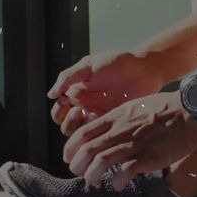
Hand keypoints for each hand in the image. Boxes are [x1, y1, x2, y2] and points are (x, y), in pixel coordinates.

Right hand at [48, 49, 170, 136]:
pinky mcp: (114, 122)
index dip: (58, 110)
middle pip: (68, 126)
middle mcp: (86, 108)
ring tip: (89, 114)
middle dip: (69, 121)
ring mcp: (100, 117)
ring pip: (83, 134)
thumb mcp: (89, 65)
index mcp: (77, 94)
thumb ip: (68, 77)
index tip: (64, 102)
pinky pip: (101, 134)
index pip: (59, 111)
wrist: (144, 67)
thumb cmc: (117, 62)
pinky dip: (97, 131)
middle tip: (79, 110)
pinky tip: (101, 119)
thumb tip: (51, 94)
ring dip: (81, 128)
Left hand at [64, 91, 196, 189]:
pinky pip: (126, 170)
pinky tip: (118, 185)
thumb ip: (119, 121)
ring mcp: (135, 143)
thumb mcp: (134, 107)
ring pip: (101, 160)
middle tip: (79, 174)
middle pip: (87, 149)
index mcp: (116, 118)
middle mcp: (121, 130)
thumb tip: (107, 135)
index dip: (71, 149)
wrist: (190, 109)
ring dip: (93, 175)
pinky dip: (117, 181)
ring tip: (94, 182)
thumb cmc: (165, 108)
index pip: (83, 133)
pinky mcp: (150, 156)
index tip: (70, 158)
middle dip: (77, 165)